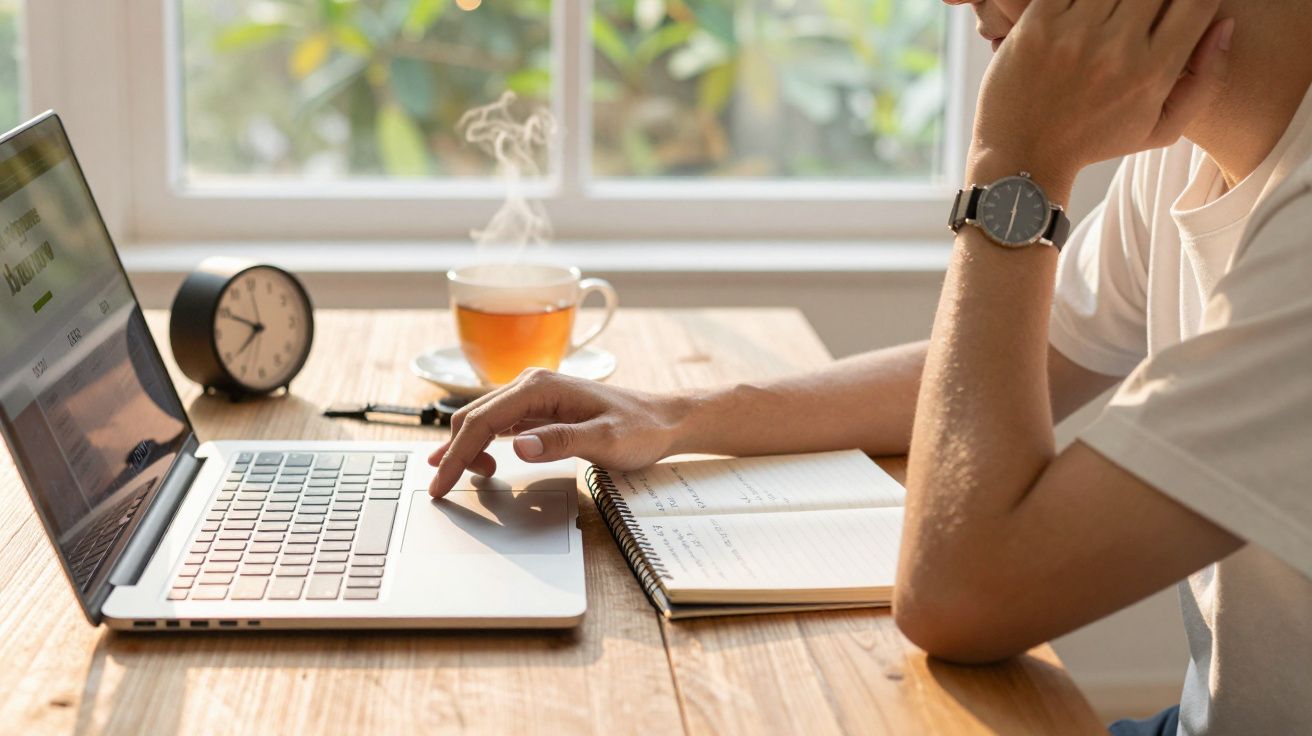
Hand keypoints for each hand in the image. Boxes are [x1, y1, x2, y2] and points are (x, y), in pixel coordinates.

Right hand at [427, 368, 686, 496]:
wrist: (663, 420)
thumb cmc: (639, 429)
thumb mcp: (604, 440)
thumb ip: (560, 441)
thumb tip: (517, 445)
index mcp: (539, 387)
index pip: (482, 421)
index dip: (456, 454)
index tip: (440, 484)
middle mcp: (530, 385)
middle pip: (473, 418)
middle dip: (453, 454)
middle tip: (441, 490)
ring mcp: (533, 397)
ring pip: (481, 420)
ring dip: (466, 450)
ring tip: (462, 481)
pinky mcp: (538, 410)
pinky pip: (498, 425)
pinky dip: (481, 445)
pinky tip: (479, 465)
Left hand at [969, 0, 1233, 195]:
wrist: (1021, 156)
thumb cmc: (1094, 141)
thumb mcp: (1161, 128)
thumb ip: (1205, 80)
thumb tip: (1226, 24)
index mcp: (1153, 72)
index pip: (1198, 0)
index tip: (1179, 8)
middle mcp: (1117, 49)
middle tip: (1139, 14)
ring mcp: (1074, 33)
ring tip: (1112, 15)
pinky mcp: (1036, 23)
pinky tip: (1083, 11)